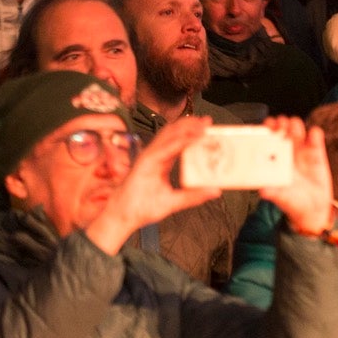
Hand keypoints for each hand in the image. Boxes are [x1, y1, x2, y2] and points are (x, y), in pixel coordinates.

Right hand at [85, 116, 220, 254]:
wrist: (123, 216)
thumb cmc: (141, 208)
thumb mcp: (174, 201)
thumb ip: (193, 196)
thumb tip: (215, 191)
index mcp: (161, 161)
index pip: (178, 142)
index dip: (191, 132)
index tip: (207, 128)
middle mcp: (154, 156)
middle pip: (173, 133)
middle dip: (190, 125)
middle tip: (207, 121)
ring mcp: (148, 157)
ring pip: (167, 136)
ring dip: (185, 128)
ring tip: (201, 125)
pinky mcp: (144, 162)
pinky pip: (162, 149)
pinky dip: (177, 142)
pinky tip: (189, 139)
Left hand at [258, 117, 333, 236]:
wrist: (313, 210)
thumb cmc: (292, 203)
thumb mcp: (281, 198)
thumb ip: (273, 193)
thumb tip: (262, 191)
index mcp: (273, 160)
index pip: (268, 139)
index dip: (266, 130)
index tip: (267, 125)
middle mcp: (285, 152)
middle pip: (281, 130)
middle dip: (280, 124)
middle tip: (280, 124)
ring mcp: (301, 151)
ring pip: (297, 130)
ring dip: (295, 125)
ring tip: (294, 129)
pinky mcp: (317, 153)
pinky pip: (316, 139)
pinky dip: (315, 134)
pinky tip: (313, 136)